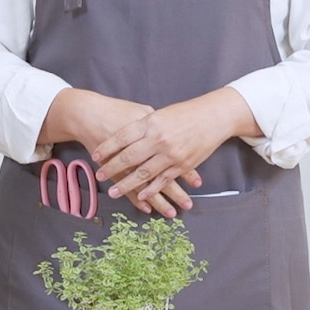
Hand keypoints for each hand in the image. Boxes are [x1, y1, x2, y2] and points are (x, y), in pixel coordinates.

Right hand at [40, 89, 193, 216]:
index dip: (186, 171)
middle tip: (187, 206)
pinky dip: (137, 199)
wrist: (89, 114)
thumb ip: (158, 125)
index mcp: (152, 134)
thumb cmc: (117, 111)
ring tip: (170, 213)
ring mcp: (127, 163)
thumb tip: (174, 134)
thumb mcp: (142, 112)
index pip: (173, 156)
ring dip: (159, 201)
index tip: (197, 184)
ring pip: (147, 186)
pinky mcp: (114, 170)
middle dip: (176, 192)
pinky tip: (146, 209)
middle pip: (162, 174)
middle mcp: (141, 150)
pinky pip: (128, 189)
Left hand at [91, 89, 258, 216]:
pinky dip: (150, 190)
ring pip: (143, 173)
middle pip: (129, 157)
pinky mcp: (181, 165)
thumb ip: (144, 125)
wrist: (214, 116)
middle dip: (111, 167)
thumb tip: (124, 135)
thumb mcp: (161, 114)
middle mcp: (158, 139)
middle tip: (99, 175)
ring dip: (126, 184)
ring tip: (112, 191)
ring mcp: (170, 154)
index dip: (107, 147)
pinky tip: (140, 196)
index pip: (122, 137)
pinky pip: (162, 180)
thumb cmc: (186, 113)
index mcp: (151, 122)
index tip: (95, 155)